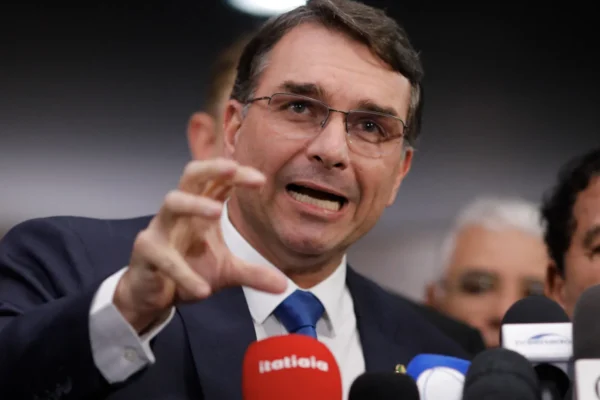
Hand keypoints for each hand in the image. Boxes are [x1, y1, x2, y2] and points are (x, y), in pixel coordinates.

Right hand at [114, 158, 287, 332]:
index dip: (238, 175)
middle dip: (211, 167)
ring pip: (172, 201)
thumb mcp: (226, 272)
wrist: (152, 294)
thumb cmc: (188, 270)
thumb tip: (284, 285)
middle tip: (233, 168)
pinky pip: (164, 257)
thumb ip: (253, 274)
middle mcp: (181, 212)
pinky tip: (202, 289)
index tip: (261, 181)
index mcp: (201, 209)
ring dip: (194, 203)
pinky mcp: (146, 251)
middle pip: (192, 175)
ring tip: (216, 212)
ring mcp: (161, 228)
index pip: (220, 182)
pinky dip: (184, 273)